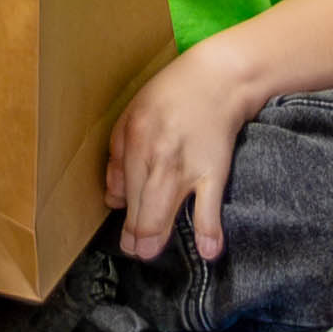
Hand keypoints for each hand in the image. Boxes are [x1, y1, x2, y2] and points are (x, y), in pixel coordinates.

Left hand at [105, 41, 259, 265]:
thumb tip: (113, 197)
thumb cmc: (171, 95)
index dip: (125, 220)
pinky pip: (210, 204)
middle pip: (142, 207)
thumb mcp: (131, 116)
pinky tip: (208, 251)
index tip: (127, 238)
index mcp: (134, 142)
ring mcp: (188, 166)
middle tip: (137, 251)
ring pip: (166, 210)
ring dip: (156, 238)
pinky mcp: (215, 170)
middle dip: (137, 237)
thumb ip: (118, 158)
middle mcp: (157, 157)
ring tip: (149, 252)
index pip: (124, 192)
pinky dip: (210, 229)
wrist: (218, 79)